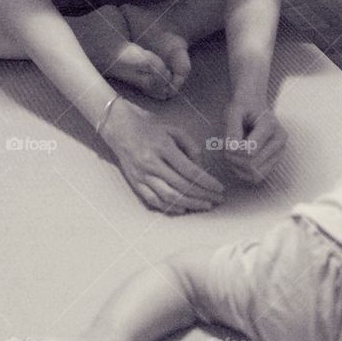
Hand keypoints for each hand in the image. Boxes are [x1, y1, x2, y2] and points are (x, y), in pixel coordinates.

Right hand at [100, 99, 224, 213]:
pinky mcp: (136, 184)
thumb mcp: (175, 132)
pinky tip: (183, 209)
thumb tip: (202, 170)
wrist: (123, 132)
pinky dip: (170, 207)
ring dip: (189, 204)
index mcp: (163, 148)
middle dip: (202, 195)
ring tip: (204, 205)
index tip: (219, 188)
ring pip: (168, 196)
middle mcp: (152, 163)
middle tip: (217, 200)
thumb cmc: (152, 132)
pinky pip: (154, 201)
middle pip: (181, 185)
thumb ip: (191, 148)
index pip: (189, 170)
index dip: (206, 182)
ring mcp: (142, 175)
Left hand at [223, 98, 286, 183]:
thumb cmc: (242, 107)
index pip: (249, 151)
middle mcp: (280, 140)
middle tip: (226, 146)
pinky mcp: (276, 160)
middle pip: (252, 165)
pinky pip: (258, 177)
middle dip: (234, 159)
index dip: (232, 150)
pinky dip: (244, 172)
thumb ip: (232, 128)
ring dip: (238, 167)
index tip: (227, 140)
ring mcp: (280, 151)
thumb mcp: (233, 111)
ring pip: (256, 174)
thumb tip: (233, 149)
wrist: (254, 103)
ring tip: (232, 153)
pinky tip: (238, 159)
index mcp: (270, 125)